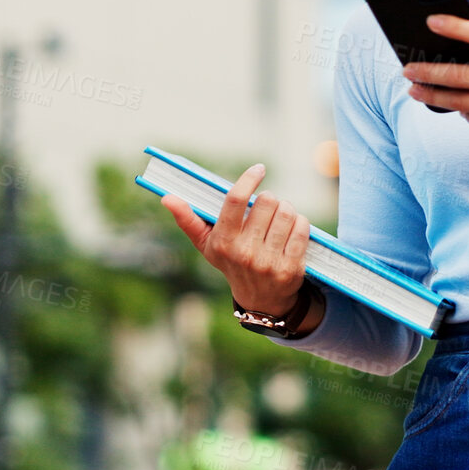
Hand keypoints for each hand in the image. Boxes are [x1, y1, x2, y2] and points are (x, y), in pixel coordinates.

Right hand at [160, 164, 311, 316]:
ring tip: (279, 220)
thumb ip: (187, 219)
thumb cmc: (231, 262)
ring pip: (287, 212)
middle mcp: (245, 252)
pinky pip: (302, 227)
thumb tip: (166, 198)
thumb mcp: (207, 245)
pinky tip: (292, 230)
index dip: (249, 179)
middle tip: (267, 209)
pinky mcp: (291, 267)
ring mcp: (269, 261)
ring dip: (286, 210)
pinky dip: (299, 223)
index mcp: (223, 242)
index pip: (236, 200)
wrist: (260, 300)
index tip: (258, 169)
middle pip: (267, 201)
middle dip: (269, 199)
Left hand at [403, 14, 468, 149]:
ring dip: (433, 96)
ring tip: (415, 90)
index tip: (432, 23)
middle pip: (459, 75)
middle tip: (408, 70)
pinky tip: (455, 103)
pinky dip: (463, 110)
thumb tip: (468, 29)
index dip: (454, 28)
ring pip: (459, 103)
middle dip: (427, 72)